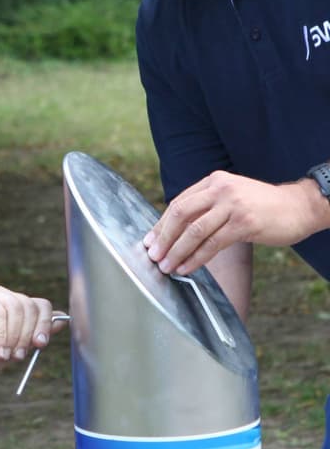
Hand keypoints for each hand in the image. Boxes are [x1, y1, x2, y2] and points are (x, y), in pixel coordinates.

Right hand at [0, 283, 64, 380]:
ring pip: (16, 309)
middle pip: (31, 306)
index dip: (44, 324)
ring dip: (13, 338)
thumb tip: (64, 320)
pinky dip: (0, 334)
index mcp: (13, 306)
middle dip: (27, 335)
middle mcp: (2, 295)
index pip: (41, 306)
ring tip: (2, 355)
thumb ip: (33, 335)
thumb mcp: (13, 349)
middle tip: (17, 356)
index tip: (40, 345)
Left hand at [142, 171, 328, 275]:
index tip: (150, 241)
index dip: (161, 224)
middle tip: (153, 256)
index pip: (179, 203)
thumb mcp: (232, 197)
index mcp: (214, 181)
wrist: (298, 207)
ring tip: (166, 267)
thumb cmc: (262, 207)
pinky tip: (186, 268)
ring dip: (176, 252)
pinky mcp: (243, 223)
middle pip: (180, 214)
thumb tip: (176, 231)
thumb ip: (207, 207)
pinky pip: (212, 244)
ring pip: (194, 231)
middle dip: (163, 238)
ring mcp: (232, 205)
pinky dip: (195, 258)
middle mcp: (220, 189)